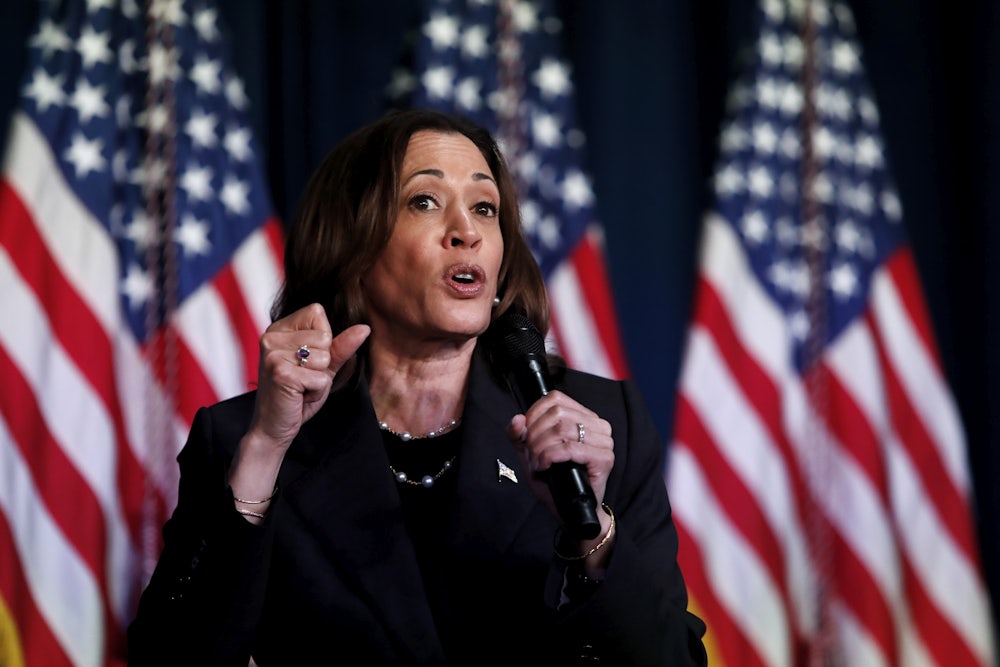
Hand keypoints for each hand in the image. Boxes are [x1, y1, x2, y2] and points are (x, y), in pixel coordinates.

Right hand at [248, 303, 370, 453]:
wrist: (274, 427)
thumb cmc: (297, 395)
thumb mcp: (323, 367)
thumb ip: (341, 346)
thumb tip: (364, 328)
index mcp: (278, 329)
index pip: (316, 312)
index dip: (323, 340)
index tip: (306, 360)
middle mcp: (271, 337)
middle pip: (324, 335)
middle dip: (323, 363)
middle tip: (303, 379)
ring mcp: (273, 354)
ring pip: (324, 358)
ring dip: (320, 379)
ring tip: (300, 388)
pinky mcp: (280, 373)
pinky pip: (321, 379)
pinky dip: (316, 392)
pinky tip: (298, 397)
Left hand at [505, 390, 613, 517]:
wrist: (569, 509)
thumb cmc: (554, 479)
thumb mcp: (530, 453)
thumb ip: (519, 435)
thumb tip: (517, 419)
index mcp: (584, 416)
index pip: (555, 398)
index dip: (534, 414)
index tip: (525, 434)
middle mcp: (598, 425)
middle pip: (557, 414)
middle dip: (535, 435)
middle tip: (531, 454)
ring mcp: (604, 441)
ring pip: (562, 430)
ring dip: (541, 447)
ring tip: (537, 462)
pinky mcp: (604, 458)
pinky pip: (569, 449)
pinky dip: (550, 456)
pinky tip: (544, 466)